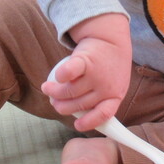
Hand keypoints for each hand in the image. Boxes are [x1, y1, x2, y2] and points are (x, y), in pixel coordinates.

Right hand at [42, 14, 131, 131]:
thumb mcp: (114, 84)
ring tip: (47, 88)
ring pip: (70, 91)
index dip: (89, 122)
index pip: (103, 114)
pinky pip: (69, 72)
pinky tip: (55, 77)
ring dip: (54, 91)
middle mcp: (107, 87)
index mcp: (115, 96)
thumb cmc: (109, 66)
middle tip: (54, 103)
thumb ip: (99, 98)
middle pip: (79, 104)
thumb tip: (76, 114)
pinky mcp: (86, 60)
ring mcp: (96, 74)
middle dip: (62, 107)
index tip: (77, 125)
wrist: (111, 38)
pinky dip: (60, 76)